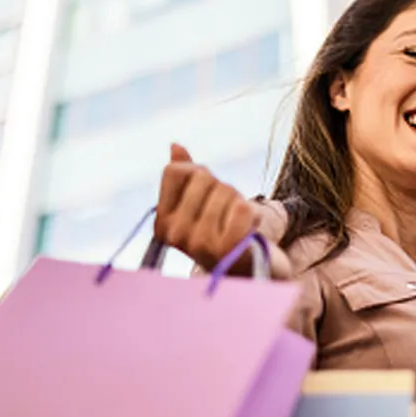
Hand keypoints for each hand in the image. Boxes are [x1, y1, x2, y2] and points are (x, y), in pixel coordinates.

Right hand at [155, 143, 258, 271]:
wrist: (250, 271)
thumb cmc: (224, 231)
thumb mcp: (202, 204)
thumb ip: (187, 175)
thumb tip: (175, 145)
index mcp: (163, 221)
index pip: (176, 171)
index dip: (199, 175)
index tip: (208, 197)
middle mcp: (175, 233)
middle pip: (203, 177)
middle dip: (223, 189)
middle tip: (228, 214)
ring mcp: (198, 242)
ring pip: (226, 191)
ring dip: (240, 203)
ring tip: (239, 224)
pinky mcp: (226, 248)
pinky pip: (242, 207)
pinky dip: (252, 214)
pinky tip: (249, 231)